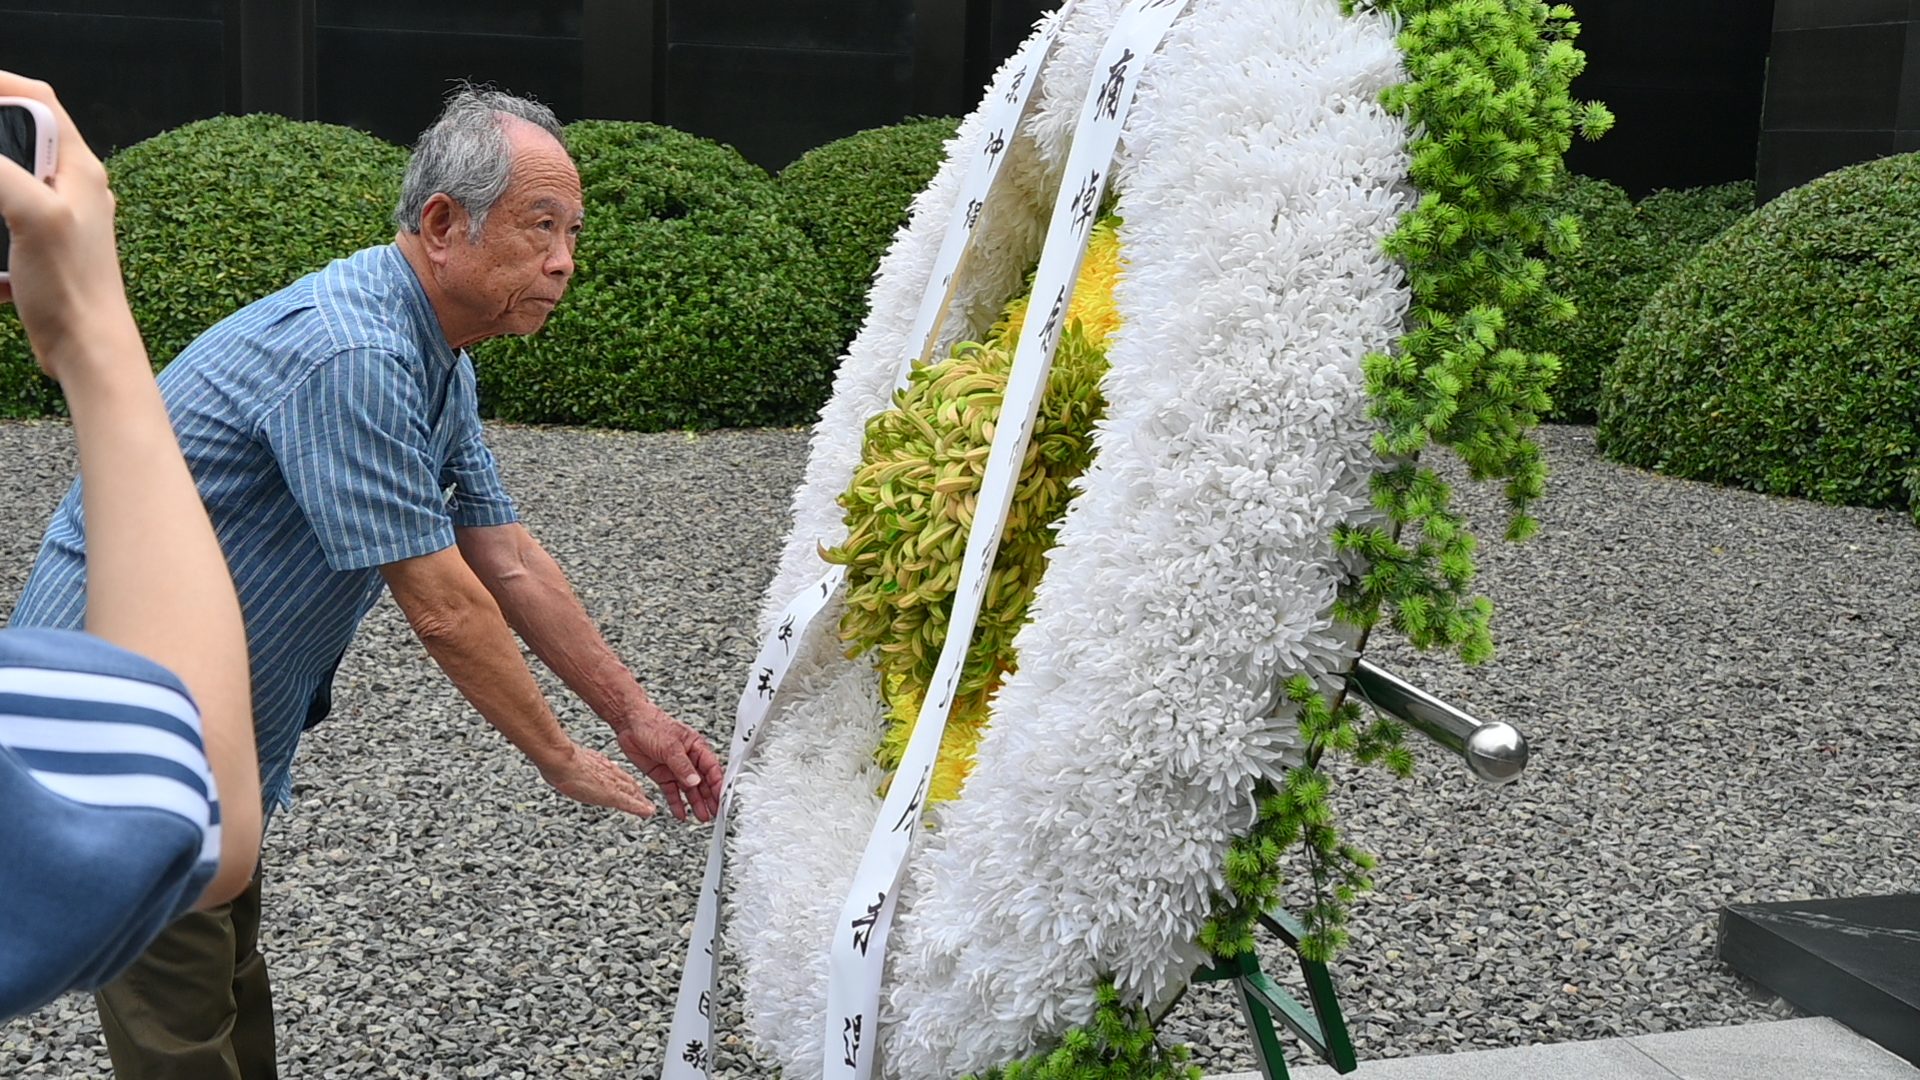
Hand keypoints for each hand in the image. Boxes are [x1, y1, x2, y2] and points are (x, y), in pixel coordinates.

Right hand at [0, 73, 141, 382]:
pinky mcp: (44, 248)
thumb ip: (0, 167)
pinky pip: (4, 222)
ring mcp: (59, 217)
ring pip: (7, 184)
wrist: (90, 351)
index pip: (38, 99)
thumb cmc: (72, 286)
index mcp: (79, 168)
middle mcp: (73, 186)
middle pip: (16, 138)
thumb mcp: (32, 214)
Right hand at [537, 741, 657, 818]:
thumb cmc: (559, 759)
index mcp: (598, 765)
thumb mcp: (567, 759)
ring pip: (630, 792)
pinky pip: (629, 802)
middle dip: (635, 791)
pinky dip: (639, 807)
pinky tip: (648, 811)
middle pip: (626, 783)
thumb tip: (557, 761)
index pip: (616, 774)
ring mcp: (610, 784)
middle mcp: (607, 774)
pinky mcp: (611, 794)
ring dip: (640, 800)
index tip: (631, 786)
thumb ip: (570, 762)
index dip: (624, 780)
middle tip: (644, 798)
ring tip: (648, 807)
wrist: (561, 761)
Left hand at [614, 702, 724, 822]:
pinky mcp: (662, 776)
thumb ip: (683, 766)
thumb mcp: (670, 746)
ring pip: (689, 790)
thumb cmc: (652, 724)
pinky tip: (681, 813)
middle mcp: (688, 759)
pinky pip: (672, 792)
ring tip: (702, 817)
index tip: (722, 797)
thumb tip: (695, 782)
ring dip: (696, 803)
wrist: (629, 724)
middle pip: (703, 782)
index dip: (718, 784)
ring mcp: (675, 769)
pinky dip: (677, 803)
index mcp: (696, 748)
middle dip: (709, 798)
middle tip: (715, 812)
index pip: (712, 769)